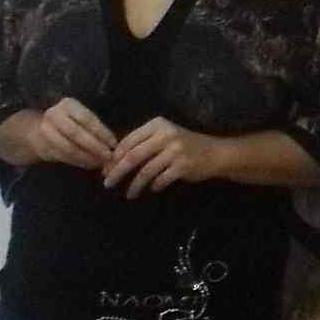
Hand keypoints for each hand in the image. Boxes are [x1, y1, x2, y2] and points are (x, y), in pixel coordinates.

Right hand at [23, 98, 116, 172]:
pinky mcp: (43, 147)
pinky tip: (90, 164)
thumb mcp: (80, 118)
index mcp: (67, 105)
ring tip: (100, 162)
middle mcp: (54, 115)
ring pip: (69, 148)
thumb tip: (113, 145)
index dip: (101, 132)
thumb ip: (93, 129)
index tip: (114, 144)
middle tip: (108, 156)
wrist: (38, 130)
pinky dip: (79, 162)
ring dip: (87, 157)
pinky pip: (64, 157)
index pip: (87, 119)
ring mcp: (46, 131)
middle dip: (94, 146)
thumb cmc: (69, 123)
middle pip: (76, 133)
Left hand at [104, 117, 227, 198]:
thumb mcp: (163, 136)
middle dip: (117, 171)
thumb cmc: (184, 145)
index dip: (114, 157)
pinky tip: (151, 189)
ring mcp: (175, 151)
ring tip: (129, 194)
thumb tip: (114, 161)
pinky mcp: (183, 166)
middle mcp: (165, 135)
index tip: (105, 169)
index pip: (128, 141)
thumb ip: (143, 144)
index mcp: (157, 125)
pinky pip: (160, 179)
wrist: (214, 152)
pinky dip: (154, 186)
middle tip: (107, 183)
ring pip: (146, 171)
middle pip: (133, 156)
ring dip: (135, 184)